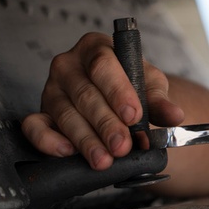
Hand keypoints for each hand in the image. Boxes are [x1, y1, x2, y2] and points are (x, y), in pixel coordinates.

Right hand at [21, 32, 184, 168]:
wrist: (117, 94)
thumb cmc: (130, 83)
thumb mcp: (149, 85)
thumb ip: (159, 100)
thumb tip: (174, 115)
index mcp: (96, 48)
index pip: (103, 65)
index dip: (118, 91)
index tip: (133, 115)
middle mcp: (69, 65)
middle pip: (85, 94)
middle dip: (105, 124)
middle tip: (122, 146)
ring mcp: (51, 89)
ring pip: (65, 115)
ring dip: (86, 140)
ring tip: (104, 159)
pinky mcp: (40, 112)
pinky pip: (35, 126)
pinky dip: (48, 140)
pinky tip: (67, 152)